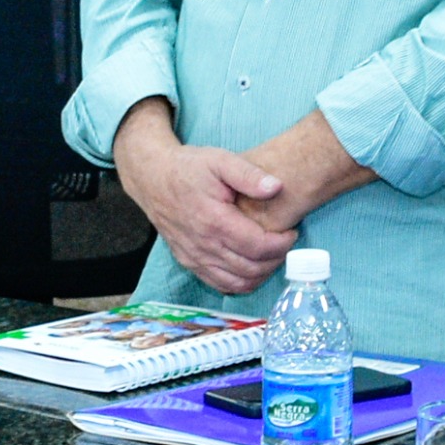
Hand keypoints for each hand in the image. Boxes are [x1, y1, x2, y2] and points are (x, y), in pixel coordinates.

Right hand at [116, 104, 293, 295]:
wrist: (152, 178)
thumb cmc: (187, 168)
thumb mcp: (219, 160)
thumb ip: (249, 174)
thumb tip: (276, 187)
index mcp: (214, 221)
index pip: (258, 246)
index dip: (282, 244)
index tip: (291, 232)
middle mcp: (204, 245)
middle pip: (252, 268)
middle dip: (276, 259)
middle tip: (285, 243)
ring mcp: (194, 257)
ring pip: (238, 282)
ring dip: (262, 274)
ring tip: (272, 255)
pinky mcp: (189, 262)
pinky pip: (221, 284)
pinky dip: (242, 283)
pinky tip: (252, 268)